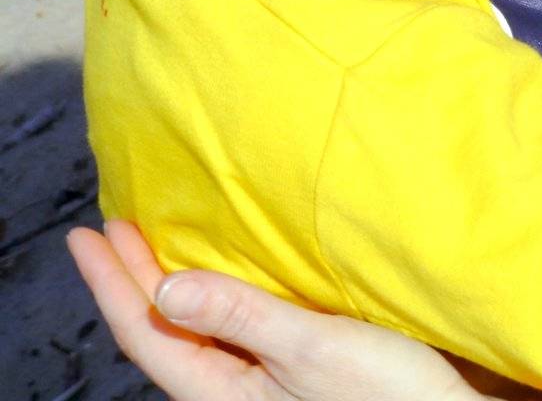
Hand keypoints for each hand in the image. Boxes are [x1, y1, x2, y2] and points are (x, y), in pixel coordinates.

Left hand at [67, 221, 496, 400]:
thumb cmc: (387, 396)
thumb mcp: (310, 346)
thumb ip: (239, 315)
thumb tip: (167, 285)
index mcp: (222, 393)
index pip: (146, 329)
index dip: (112, 280)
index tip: (87, 233)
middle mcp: (230, 393)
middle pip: (162, 329)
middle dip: (131, 277)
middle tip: (109, 226)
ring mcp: (257, 386)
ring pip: (192, 330)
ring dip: (166, 283)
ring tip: (150, 244)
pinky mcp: (287, 373)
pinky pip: (225, 330)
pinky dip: (207, 295)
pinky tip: (216, 277)